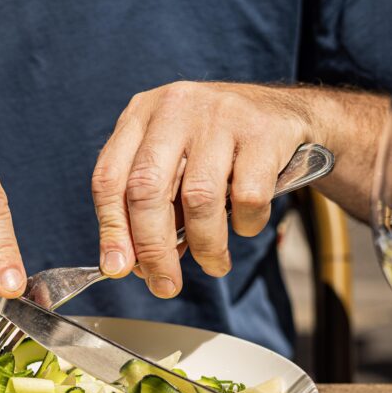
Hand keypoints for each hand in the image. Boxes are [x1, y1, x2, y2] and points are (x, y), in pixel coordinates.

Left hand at [92, 81, 314, 296]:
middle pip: (146, 190)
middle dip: (153, 249)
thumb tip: (136, 265)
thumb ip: (150, 206)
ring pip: (198, 199)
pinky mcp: (261, 132)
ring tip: (214, 264)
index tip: (117, 268)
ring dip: (205, 246)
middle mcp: (174, 108)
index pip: (109, 177)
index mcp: (140, 115)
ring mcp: (219, 116)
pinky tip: (245, 226)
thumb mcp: (173, 163)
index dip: (111, 229)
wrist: (282, 112)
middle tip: (165, 284)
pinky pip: (247, 197)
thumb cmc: (216, 148)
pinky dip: (245, 225)